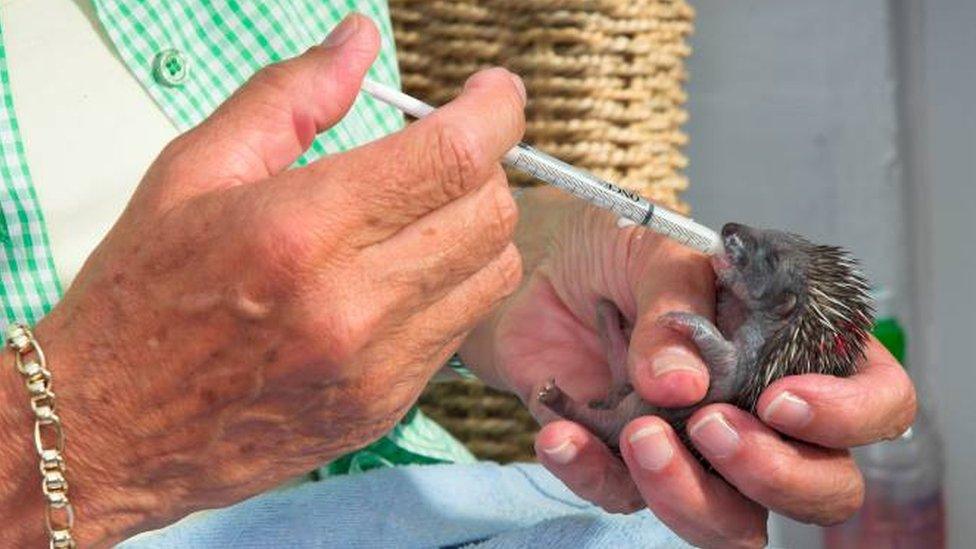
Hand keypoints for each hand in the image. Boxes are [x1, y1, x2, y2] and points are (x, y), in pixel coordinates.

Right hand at [0, 15, 525, 545]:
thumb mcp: (195, 170)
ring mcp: (375, 367)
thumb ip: (289, 95)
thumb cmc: (143, 296)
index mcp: (301, 228)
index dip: (497, 109)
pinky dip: (451, 286)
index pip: (454, 156)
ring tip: (424, 213)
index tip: (492, 93)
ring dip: (477, 228)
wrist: (108, 430)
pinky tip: (399, 275)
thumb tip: (359, 41)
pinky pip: (460, 329)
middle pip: (492, 213)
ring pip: (493, 274)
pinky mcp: (384, 407)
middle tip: (446, 152)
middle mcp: (352, 304)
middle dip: (487, 165)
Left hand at [461, 189, 916, 547]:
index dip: (848, 416)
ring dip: (691, 496)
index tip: (780, 400)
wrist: (539, 274)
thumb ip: (676, 308)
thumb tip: (682, 385)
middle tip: (710, 427)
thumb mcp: (654, 251)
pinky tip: (561, 435)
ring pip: (734, 523)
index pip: (876, 401)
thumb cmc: (617, 251)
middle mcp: (760, 412)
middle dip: (775, 475)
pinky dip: (592, 474)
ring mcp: (699, 452)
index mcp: (797, 347)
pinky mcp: (630, 468)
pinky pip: (623, 499)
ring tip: (639, 435)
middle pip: (821, 487)